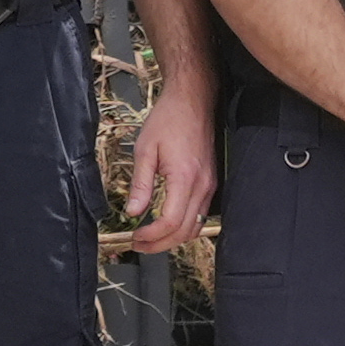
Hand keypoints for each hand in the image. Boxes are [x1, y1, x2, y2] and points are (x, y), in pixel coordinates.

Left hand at [121, 79, 218, 255]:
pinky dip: (185, 226)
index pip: (171, 222)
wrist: (193, 101)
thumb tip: (132, 212)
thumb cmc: (168, 119)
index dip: (152, 236)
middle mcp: (203, 186)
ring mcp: (210, 185)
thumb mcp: (145, 149)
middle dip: (160, 244)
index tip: (134, 236)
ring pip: (196, 226)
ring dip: (173, 238)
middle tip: (138, 244)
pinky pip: (201, 214)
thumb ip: (140, 184)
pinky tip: (167, 223)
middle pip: (185, 231)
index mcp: (185, 178)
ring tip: (150, 238)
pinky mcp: (212, 182)